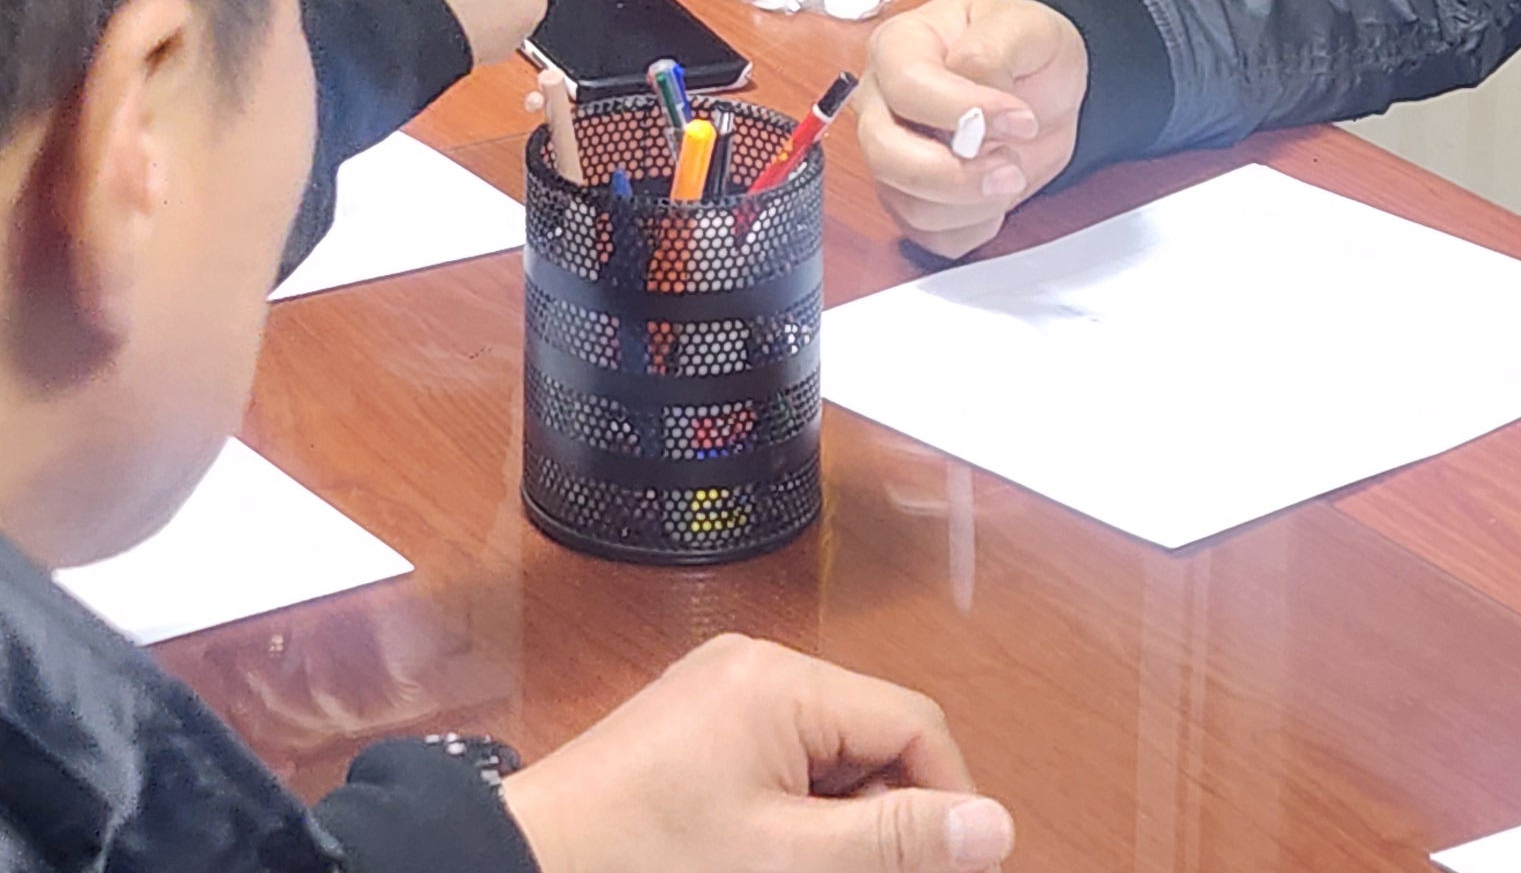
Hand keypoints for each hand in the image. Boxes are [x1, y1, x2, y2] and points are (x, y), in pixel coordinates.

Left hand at [497, 635, 1013, 872]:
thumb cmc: (641, 856)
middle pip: (875, 740)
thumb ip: (894, 841)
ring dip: (843, 826)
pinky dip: (800, 818)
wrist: (527, 863)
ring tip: (804, 866)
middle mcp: (754, 667)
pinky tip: (773, 858)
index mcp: (780, 679)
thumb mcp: (786, 859)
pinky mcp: (700, 729)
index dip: (949, 805)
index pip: (914, 726)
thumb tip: (992, 826)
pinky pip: (785, 764)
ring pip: (833, 760)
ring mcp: (723, 694)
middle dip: (889, 822)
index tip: (956, 869)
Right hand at [855, 0, 1086, 258]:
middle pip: (886, 153)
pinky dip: (972, 227)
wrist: (1041, 86)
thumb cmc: (1021, 47)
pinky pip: (930, 234)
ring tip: (1011, 171)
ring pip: (908, 202)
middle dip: (954, 173)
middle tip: (1009, 165)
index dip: (962, 110)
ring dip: (972, 202)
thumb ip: (992, 48)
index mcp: (899, 48)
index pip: (906, 87)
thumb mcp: (1022, 26)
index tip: (1020, 119)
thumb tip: (971, 80)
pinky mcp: (911, 197)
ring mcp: (891, 154)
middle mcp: (881, 103)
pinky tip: (995, 198)